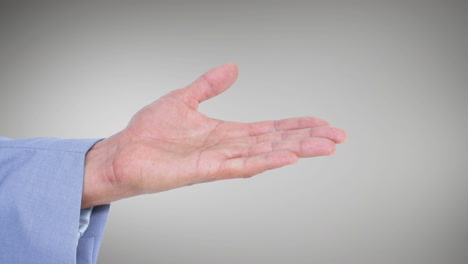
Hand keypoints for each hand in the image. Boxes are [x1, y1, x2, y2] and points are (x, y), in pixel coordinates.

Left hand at [82, 63, 345, 207]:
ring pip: (266, 154)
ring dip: (296, 149)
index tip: (320, 122)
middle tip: (337, 137)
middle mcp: (228, 148)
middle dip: (307, 138)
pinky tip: (288, 157)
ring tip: (325, 146)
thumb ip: (209, 85)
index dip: (295, 125)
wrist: (122, 152)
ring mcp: (219, 161)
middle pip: (275, 141)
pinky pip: (241, 166)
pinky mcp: (205, 171)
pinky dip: (265, 161)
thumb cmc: (149, 132)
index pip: (268, 128)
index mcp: (225, 133)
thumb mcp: (184, 99)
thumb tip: (234, 68)